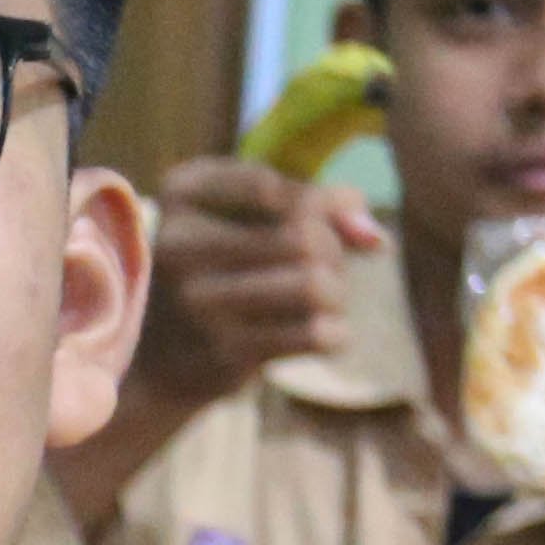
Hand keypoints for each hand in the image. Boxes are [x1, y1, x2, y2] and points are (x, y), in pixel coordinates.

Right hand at [137, 156, 387, 420]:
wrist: (166, 356)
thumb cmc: (225, 266)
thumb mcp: (255, 218)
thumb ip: (321, 208)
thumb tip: (379, 240)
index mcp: (182, 193)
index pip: (273, 187)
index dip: (319, 205)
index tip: (330, 222)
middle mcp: (180, 243)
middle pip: (304, 236)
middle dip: (333, 252)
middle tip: (328, 268)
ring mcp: (199, 301)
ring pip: (315, 286)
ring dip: (337, 293)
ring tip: (327, 299)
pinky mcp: (224, 352)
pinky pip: (317, 335)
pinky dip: (336, 333)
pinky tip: (325, 332)